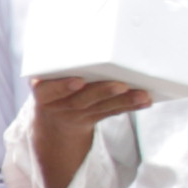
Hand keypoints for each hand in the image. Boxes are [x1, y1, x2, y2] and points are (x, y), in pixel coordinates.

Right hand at [28, 72, 151, 187]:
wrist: (49, 128)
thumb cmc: (51, 95)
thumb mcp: (45, 89)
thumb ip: (59, 78)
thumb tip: (96, 59)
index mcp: (42, 96)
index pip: (46, 91)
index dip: (62, 87)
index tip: (77, 82)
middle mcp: (58, 108)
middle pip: (80, 101)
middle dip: (101, 92)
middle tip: (120, 85)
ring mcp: (74, 116)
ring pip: (99, 108)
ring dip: (122, 100)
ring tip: (141, 94)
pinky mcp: (90, 120)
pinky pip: (110, 112)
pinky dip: (128, 105)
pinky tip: (145, 100)